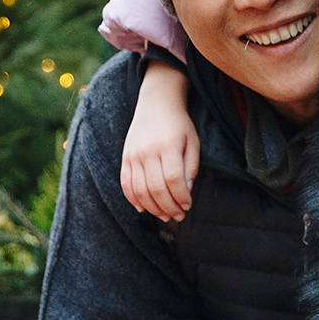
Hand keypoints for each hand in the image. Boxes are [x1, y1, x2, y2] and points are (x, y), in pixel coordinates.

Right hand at [120, 60, 198, 221]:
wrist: (156, 103)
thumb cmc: (179, 124)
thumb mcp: (193, 142)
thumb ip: (190, 167)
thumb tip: (186, 192)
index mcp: (168, 146)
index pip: (173, 180)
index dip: (181, 197)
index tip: (188, 206)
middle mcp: (148, 151)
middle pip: (155, 188)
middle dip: (168, 207)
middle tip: (178, 216)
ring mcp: (134, 154)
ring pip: (140, 190)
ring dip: (152, 208)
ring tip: (164, 215)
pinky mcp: (125, 157)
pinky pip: (125, 184)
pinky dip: (133, 199)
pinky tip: (143, 208)